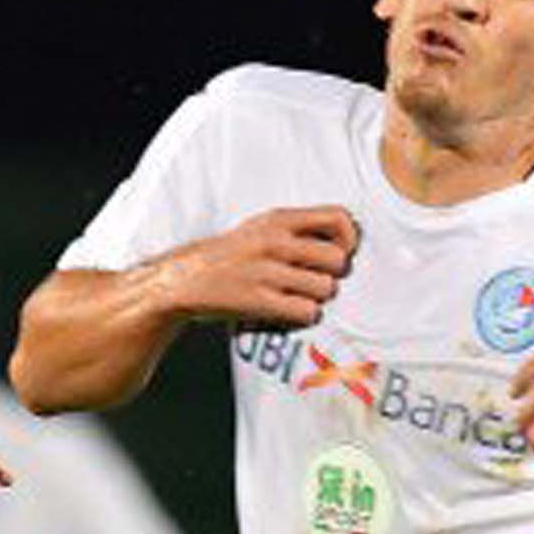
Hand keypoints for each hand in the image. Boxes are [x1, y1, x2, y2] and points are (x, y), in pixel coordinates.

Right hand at [150, 207, 355, 329]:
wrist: (183, 280)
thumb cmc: (228, 256)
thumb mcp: (259, 227)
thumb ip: (298, 227)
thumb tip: (346, 234)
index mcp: (278, 219)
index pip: (339, 217)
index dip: (349, 239)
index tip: (340, 252)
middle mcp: (274, 242)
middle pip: (338, 260)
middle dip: (333, 275)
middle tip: (315, 280)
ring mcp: (266, 272)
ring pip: (326, 289)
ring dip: (316, 298)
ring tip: (296, 296)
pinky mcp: (259, 301)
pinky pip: (308, 312)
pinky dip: (303, 316)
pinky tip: (288, 311)